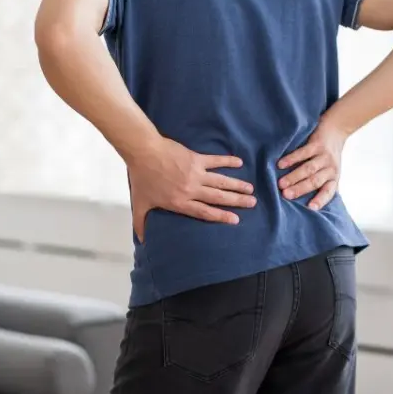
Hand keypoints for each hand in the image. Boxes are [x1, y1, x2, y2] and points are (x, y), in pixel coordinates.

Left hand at [126, 138, 256, 241]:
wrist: (144, 152)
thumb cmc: (142, 178)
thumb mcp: (140, 204)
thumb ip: (141, 223)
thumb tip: (141, 241)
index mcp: (181, 202)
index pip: (205, 212)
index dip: (221, 216)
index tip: (236, 219)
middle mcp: (192, 189)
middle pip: (218, 197)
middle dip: (237, 201)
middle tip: (252, 203)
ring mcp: (196, 173)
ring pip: (221, 181)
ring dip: (237, 185)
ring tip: (250, 188)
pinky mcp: (196, 159)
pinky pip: (216, 161)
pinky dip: (228, 161)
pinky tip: (240, 162)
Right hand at [277, 119, 348, 209]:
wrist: (337, 129)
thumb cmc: (329, 156)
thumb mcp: (331, 172)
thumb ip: (323, 185)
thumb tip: (309, 205)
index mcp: (333, 178)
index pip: (328, 192)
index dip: (320, 200)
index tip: (310, 208)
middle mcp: (330, 168)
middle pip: (314, 181)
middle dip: (299, 189)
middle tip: (285, 195)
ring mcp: (324, 156)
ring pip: (309, 169)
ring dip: (294, 176)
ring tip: (280, 183)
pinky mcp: (317, 144)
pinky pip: (303, 153)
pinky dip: (291, 159)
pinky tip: (280, 164)